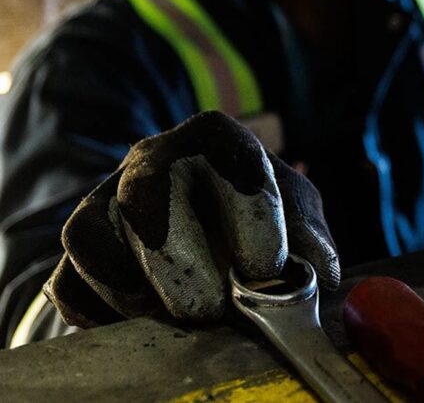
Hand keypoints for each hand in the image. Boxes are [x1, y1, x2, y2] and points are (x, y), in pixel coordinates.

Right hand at [44, 111, 339, 326]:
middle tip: (216, 308)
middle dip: (185, 266)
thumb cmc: (254, 216)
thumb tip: (319, 275)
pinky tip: (144, 320)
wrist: (198, 219)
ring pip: (94, 237)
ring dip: (139, 289)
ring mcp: (106, 197)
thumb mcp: (293, 213)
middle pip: (148, 195)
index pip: (230, 155)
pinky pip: (70, 281)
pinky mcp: (81, 245)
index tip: (267, 269)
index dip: (252, 216)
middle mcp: (153, 157)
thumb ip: (310, 238)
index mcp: (216, 137)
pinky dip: (103, 310)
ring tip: (182, 316)